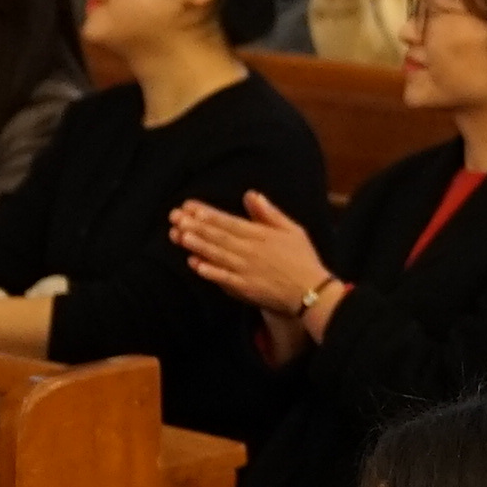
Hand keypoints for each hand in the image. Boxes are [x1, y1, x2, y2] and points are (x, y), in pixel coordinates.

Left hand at [170, 186, 334, 314]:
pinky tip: (195, 265)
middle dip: (195, 226)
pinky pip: (225, 279)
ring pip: (218, 255)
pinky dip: (210, 272)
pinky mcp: (245, 288)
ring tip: (180, 235)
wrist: (311, 292)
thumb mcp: (292, 230)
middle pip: (219, 236)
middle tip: (175, 217)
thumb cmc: (303, 260)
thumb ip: (269, 213)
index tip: (190, 207)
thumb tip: (251, 194)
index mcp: (261, 235)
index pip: (229, 221)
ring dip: (198, 245)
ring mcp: (247, 270)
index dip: (208, 214)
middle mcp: (251, 251)